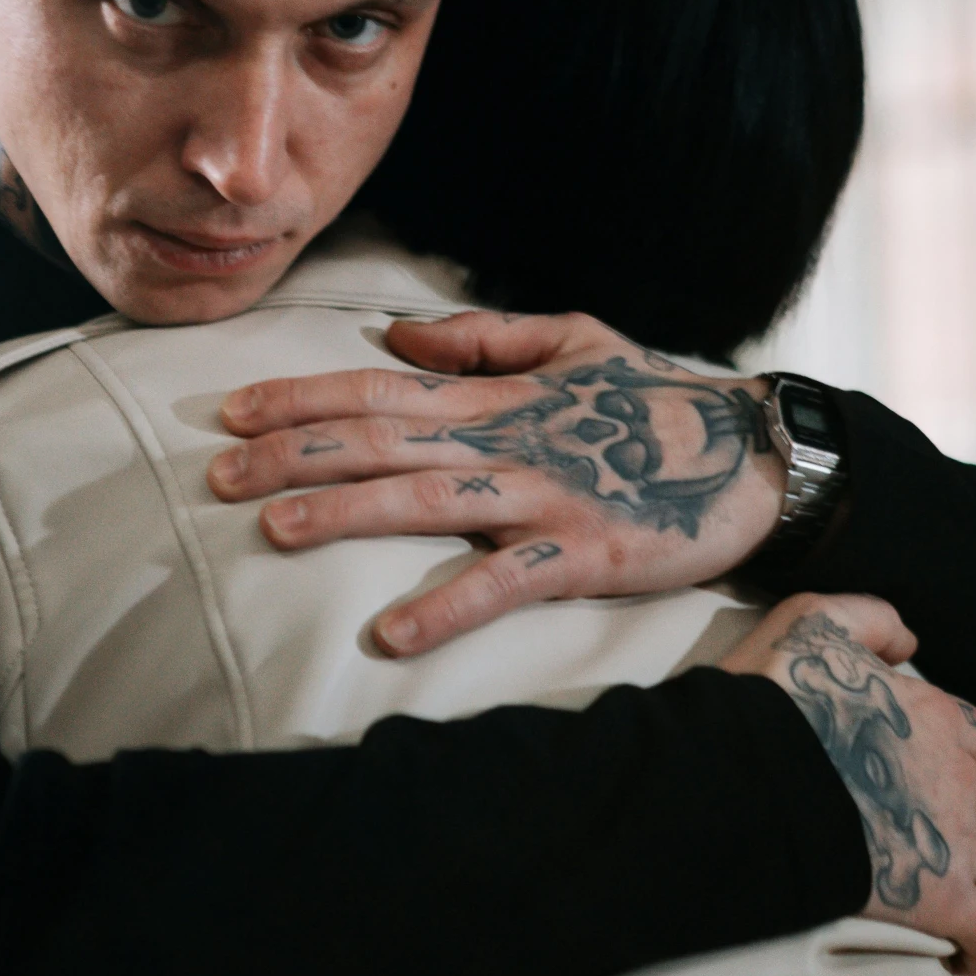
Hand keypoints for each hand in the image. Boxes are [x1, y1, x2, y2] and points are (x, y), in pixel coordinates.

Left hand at [210, 310, 785, 655]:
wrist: (757, 454)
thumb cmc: (657, 401)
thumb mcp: (573, 341)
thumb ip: (482, 340)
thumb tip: (394, 341)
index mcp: (495, 398)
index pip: (377, 391)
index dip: (301, 399)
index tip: (232, 412)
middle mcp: (507, 442)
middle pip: (381, 443)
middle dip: (295, 454)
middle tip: (217, 473)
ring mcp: (545, 498)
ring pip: (426, 503)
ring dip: (348, 513)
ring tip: (278, 530)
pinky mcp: (587, 556)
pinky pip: (506, 585)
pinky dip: (449, 608)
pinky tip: (392, 636)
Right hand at [722, 593, 975, 975]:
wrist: (744, 777)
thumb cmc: (768, 703)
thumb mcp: (810, 622)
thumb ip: (868, 618)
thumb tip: (910, 643)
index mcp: (933, 715)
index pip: (974, 738)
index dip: (950, 756)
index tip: (911, 772)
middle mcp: (955, 776)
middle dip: (964, 818)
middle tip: (912, 831)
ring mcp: (952, 840)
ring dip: (973, 874)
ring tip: (927, 883)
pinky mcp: (939, 900)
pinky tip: (963, 952)